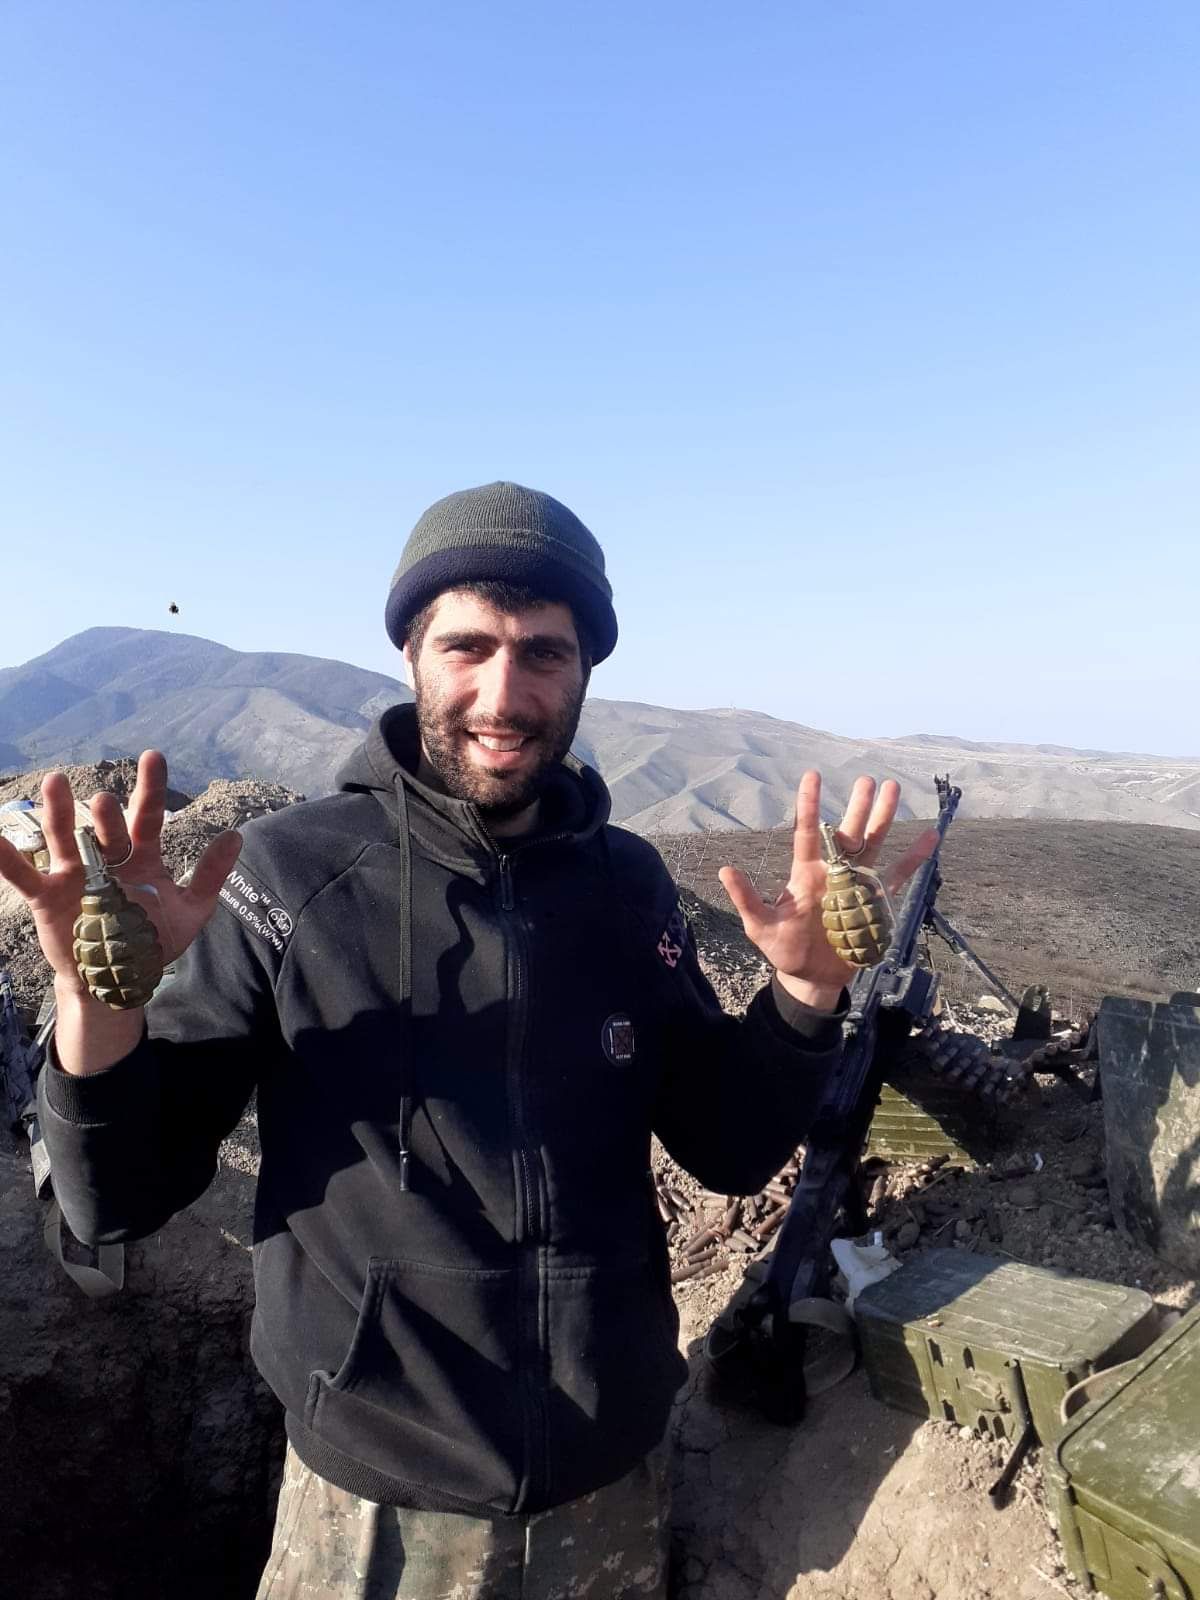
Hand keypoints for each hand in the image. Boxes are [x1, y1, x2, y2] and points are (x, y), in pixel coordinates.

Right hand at [0, 750, 241, 1001]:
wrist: (117, 980)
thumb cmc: (152, 942)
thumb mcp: (191, 911)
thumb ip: (210, 875)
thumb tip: (236, 835)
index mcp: (141, 859)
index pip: (147, 817)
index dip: (151, 789)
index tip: (154, 756)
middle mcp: (106, 860)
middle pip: (106, 829)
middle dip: (107, 816)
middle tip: (106, 802)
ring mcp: (75, 875)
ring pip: (66, 838)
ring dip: (60, 812)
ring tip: (56, 782)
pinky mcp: (47, 896)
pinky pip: (23, 874)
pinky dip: (6, 857)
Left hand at [718, 771, 938, 1010]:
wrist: (810, 976)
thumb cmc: (783, 948)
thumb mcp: (760, 926)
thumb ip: (746, 899)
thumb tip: (725, 870)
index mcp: (805, 872)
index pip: (807, 833)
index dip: (810, 805)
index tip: (812, 775)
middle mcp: (833, 872)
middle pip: (848, 832)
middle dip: (858, 806)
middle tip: (867, 779)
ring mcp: (856, 885)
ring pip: (873, 844)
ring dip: (883, 818)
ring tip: (892, 789)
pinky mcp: (876, 903)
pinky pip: (899, 876)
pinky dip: (915, 857)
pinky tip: (930, 837)